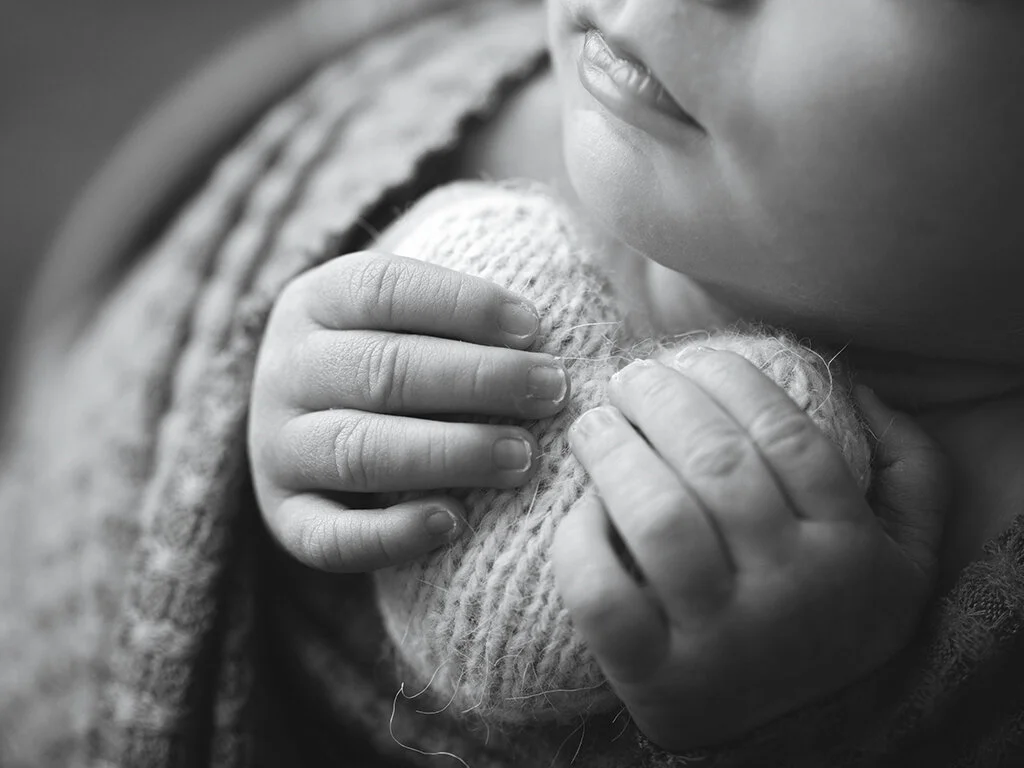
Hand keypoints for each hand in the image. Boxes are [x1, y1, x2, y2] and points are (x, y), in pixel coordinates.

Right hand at [248, 251, 570, 571]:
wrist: (306, 417)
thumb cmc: (391, 356)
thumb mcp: (404, 314)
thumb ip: (457, 314)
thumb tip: (543, 331)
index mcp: (315, 301)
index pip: (384, 290)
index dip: (464, 306)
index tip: (534, 326)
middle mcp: (286, 370)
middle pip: (380, 370)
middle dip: (477, 380)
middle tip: (550, 393)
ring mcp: (278, 447)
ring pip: (358, 450)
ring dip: (449, 452)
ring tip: (523, 458)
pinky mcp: (286, 516)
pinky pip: (329, 537)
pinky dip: (391, 535)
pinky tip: (453, 523)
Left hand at [551, 350, 948, 750]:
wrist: (797, 740)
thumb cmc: (833, 618)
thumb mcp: (907, 554)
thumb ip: (913, 470)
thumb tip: (861, 387)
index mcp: (849, 548)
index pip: (786, 434)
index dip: (728, 378)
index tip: (689, 357)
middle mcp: (790, 593)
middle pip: (716, 464)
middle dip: (660, 399)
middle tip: (629, 378)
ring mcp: (721, 641)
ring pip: (658, 519)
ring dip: (614, 452)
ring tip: (595, 423)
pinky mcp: (655, 678)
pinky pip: (603, 597)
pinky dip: (580, 539)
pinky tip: (580, 506)